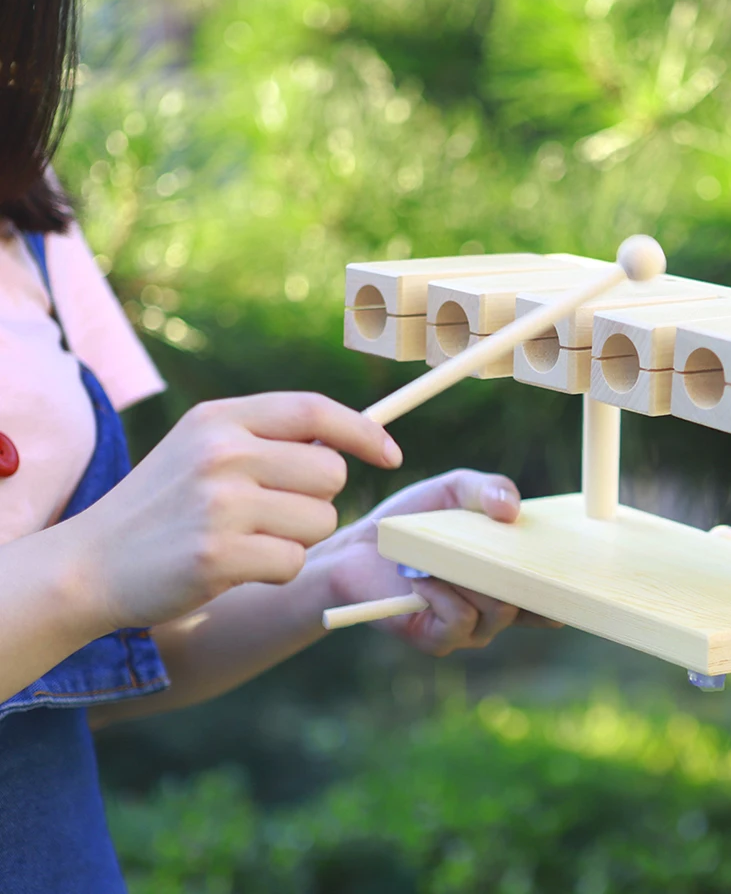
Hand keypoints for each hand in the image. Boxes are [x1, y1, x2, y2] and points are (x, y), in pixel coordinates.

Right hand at [70, 392, 402, 631]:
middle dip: (318, 499)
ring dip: (297, 538)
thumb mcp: (203, 448)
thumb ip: (267, 437)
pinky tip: (236, 566)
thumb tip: (348, 445)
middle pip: (331, 474)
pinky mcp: (218, 555)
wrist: (88, 564)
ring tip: (247, 539)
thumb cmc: (163, 505)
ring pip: (320, 520)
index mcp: (220, 418)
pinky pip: (294, 562)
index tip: (391, 453)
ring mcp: (219, 504)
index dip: (363, 431)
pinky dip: (276, 570)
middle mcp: (222, 453)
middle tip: (276, 514)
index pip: (314, 410)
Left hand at [323, 469, 558, 655]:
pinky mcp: (439, 640)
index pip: (550, 594)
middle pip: (528, 600)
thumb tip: (513, 510)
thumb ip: (488, 488)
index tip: (577, 576)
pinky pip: (461, 620)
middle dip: (513, 571)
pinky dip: (444, 594)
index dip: (567, 590)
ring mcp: (470, 629)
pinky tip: (423, 578)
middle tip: (492, 545)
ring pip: (497, 611)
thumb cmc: (411, 521)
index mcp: (506, 577)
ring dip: (470, 579)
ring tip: (439, 557)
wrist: (358, 547)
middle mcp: (495, 608)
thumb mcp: (454, 490)